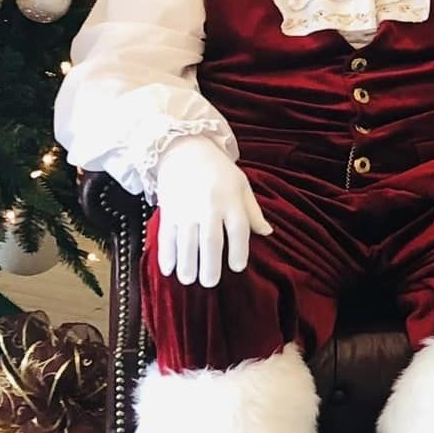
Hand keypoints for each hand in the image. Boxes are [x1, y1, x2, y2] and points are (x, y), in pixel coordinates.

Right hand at [153, 135, 270, 287]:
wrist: (183, 149)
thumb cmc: (218, 170)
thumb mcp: (241, 185)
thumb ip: (252, 212)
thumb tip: (267, 233)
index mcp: (231, 199)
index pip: (239, 230)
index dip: (239, 251)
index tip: (237, 267)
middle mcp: (209, 206)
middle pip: (211, 242)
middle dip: (210, 266)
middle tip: (210, 283)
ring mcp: (186, 209)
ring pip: (186, 243)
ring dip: (187, 265)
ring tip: (189, 280)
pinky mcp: (167, 210)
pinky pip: (166, 236)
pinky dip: (166, 255)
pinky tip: (168, 270)